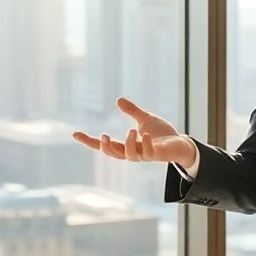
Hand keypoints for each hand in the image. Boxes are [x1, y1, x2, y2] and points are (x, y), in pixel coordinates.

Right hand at [72, 97, 197, 168]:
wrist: (180, 143)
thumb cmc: (162, 134)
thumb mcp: (145, 119)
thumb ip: (132, 111)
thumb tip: (118, 100)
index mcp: (127, 144)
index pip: (104, 145)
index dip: (90, 141)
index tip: (75, 134)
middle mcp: (133, 152)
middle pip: (113, 154)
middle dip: (105, 147)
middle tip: (103, 135)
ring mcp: (145, 155)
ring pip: (130, 156)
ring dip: (128, 144)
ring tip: (130, 130)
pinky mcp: (157, 155)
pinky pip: (149, 153)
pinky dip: (146, 144)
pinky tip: (146, 134)